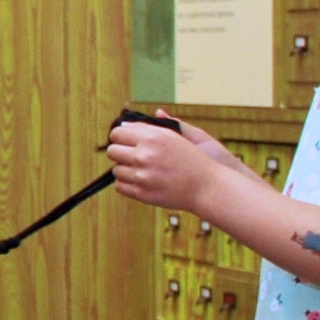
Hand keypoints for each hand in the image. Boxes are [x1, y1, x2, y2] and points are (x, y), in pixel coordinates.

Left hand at [106, 120, 234, 209]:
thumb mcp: (173, 136)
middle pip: (112, 151)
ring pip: (116, 170)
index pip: (117, 134)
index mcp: (151, 138)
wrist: (206, 186)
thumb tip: (124, 125)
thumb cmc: (190, 159)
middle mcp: (144, 156)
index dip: (120, 137)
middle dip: (121, 153)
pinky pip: (120, 186)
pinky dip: (128, 184)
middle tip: (134, 156)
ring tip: (142, 170)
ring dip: (126, 170)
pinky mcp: (141, 193)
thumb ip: (146, 128)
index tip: (126, 142)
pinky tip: (142, 181)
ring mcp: (142, 176)